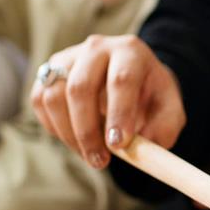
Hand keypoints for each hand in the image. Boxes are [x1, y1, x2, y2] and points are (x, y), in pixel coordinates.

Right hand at [31, 35, 184, 168]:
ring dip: (69, 134)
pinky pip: (40, 102)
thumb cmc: (150, 97)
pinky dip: (54, 127)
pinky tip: (75, 139)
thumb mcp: (169, 111)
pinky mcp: (48, 71)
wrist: (130, 79)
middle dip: (88, 131)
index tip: (118, 145)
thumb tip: (137, 148)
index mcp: (131, 52)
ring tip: (90, 153)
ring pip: (54, 96)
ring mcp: (68, 57)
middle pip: (80, 87)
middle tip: (100, 161)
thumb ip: (163, 129)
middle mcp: (97, 48)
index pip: (121, 79)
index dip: (118, 114)